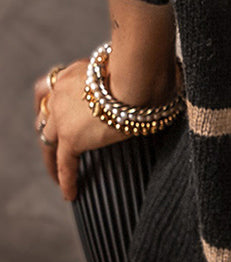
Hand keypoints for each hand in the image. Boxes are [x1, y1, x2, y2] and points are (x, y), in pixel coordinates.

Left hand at [33, 58, 140, 202]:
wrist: (134, 76)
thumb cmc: (141, 68)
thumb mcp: (124, 70)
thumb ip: (124, 78)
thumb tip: (155, 81)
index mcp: (73, 74)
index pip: (53, 87)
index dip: (51, 100)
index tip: (53, 109)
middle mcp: (61, 92)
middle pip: (44, 114)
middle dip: (47, 127)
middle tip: (52, 141)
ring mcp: (62, 116)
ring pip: (47, 139)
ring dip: (50, 155)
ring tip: (55, 171)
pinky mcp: (71, 138)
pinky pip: (65, 163)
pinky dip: (67, 179)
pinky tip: (70, 193)